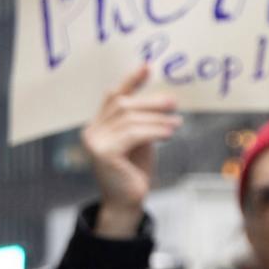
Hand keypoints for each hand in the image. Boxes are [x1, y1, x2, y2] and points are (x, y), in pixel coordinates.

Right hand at [79, 65, 179, 238]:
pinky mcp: (103, 153)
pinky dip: (154, 131)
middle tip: (174, 103)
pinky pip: (133, 134)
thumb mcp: (140, 140)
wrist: (128, 201)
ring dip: (157, 119)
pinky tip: (170, 132)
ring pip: (130, 119)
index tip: (148, 67)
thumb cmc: (135, 171)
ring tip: (177, 123)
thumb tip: (165, 99)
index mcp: (99, 125)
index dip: (130, 80)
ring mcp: (94, 142)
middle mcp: (91, 131)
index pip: (113, 96)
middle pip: (122, 105)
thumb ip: (142, 121)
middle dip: (150, 102)